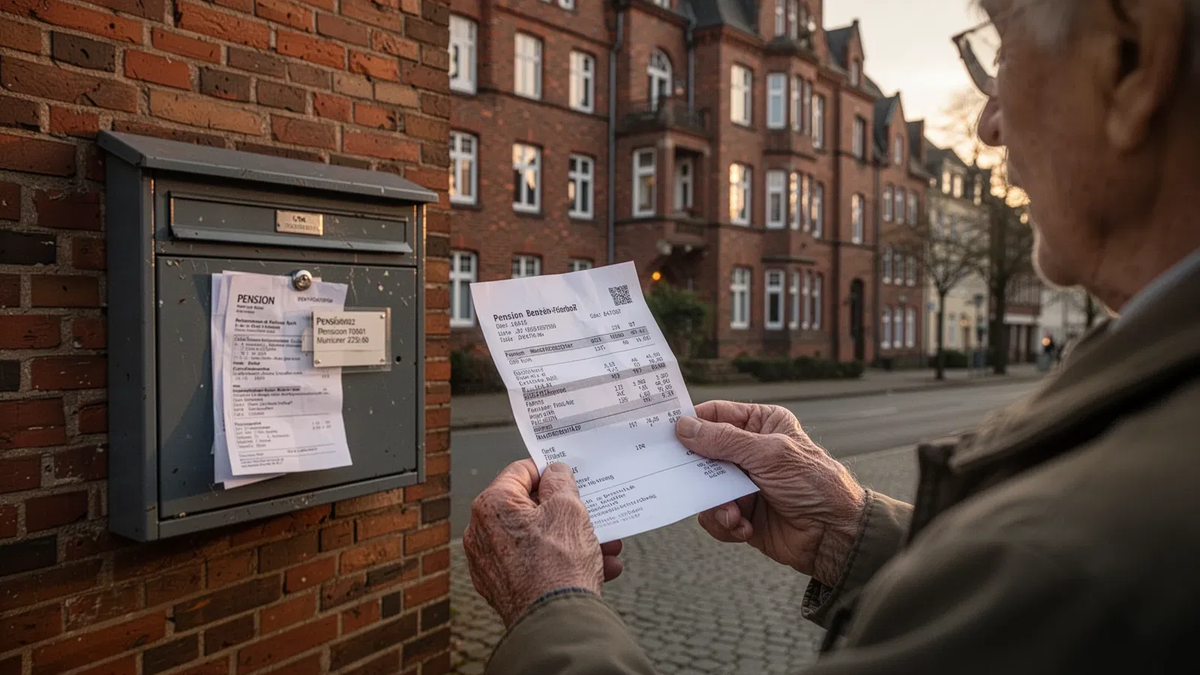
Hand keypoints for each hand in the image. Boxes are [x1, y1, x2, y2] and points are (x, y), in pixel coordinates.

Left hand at [463, 460, 624, 627]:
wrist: (556, 625)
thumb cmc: (560, 563)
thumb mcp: (569, 507)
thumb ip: (561, 481)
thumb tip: (554, 472)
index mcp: (491, 505)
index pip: (521, 471)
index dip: (549, 471)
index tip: (570, 477)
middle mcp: (481, 532)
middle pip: (530, 508)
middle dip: (567, 511)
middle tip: (592, 513)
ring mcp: (489, 563)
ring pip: (537, 539)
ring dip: (573, 539)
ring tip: (606, 545)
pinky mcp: (501, 588)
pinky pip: (534, 563)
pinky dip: (561, 562)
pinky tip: (598, 568)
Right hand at [676, 401, 866, 585]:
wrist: (835, 536)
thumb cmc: (814, 485)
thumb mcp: (768, 454)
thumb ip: (724, 441)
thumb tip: (684, 428)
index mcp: (761, 424)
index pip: (715, 415)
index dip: (690, 422)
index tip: (665, 433)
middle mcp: (749, 452)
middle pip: (703, 454)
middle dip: (698, 472)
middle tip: (688, 479)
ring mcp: (744, 483)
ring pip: (704, 488)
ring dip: (716, 504)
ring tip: (735, 514)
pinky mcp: (742, 513)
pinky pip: (715, 515)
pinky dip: (725, 524)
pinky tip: (744, 528)